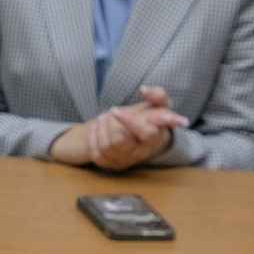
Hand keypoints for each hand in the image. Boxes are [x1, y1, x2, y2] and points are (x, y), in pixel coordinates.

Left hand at [50, 87, 187, 170]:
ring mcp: (123, 161)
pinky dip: (94, 135)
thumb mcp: (159, 105)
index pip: (146, 133)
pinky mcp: (109, 163)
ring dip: (102, 127)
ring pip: (106, 146)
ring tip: (105, 117)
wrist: (137, 135)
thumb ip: (158, 95)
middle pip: (120, 141)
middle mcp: (140, 154)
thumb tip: (144, 89)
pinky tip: (98, 126)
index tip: (116, 110)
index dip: (130, 121)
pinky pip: (95, 151)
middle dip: (111, 123)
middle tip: (112, 111)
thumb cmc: (150, 119)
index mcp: (156, 139)